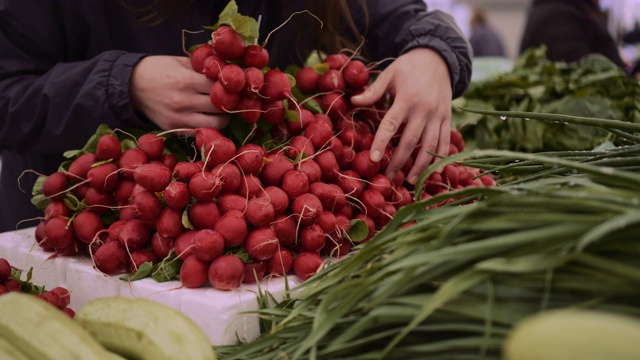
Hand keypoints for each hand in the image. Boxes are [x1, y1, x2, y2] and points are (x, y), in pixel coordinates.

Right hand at [130, 56, 228, 129]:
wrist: (130, 86)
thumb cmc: (158, 70)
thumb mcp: (180, 61)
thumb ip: (203, 68)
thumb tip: (228, 72)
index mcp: (186, 81)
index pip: (221, 87)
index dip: (231, 86)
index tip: (234, 86)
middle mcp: (184, 102)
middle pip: (221, 107)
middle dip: (230, 102)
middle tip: (232, 99)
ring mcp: (179, 119)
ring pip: (216, 124)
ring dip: (222, 117)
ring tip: (221, 110)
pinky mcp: (174, 129)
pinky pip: (200, 132)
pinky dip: (208, 126)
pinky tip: (208, 118)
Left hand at [351, 48, 452, 184]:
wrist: (438, 57)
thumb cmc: (409, 66)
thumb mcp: (390, 73)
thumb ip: (374, 90)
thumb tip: (353, 102)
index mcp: (406, 98)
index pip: (391, 124)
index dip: (382, 142)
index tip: (374, 159)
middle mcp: (424, 109)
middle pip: (410, 140)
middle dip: (399, 161)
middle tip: (388, 177)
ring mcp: (438, 115)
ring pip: (430, 145)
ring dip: (420, 165)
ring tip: (410, 181)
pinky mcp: (447, 118)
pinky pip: (445, 141)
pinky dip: (440, 158)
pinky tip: (434, 173)